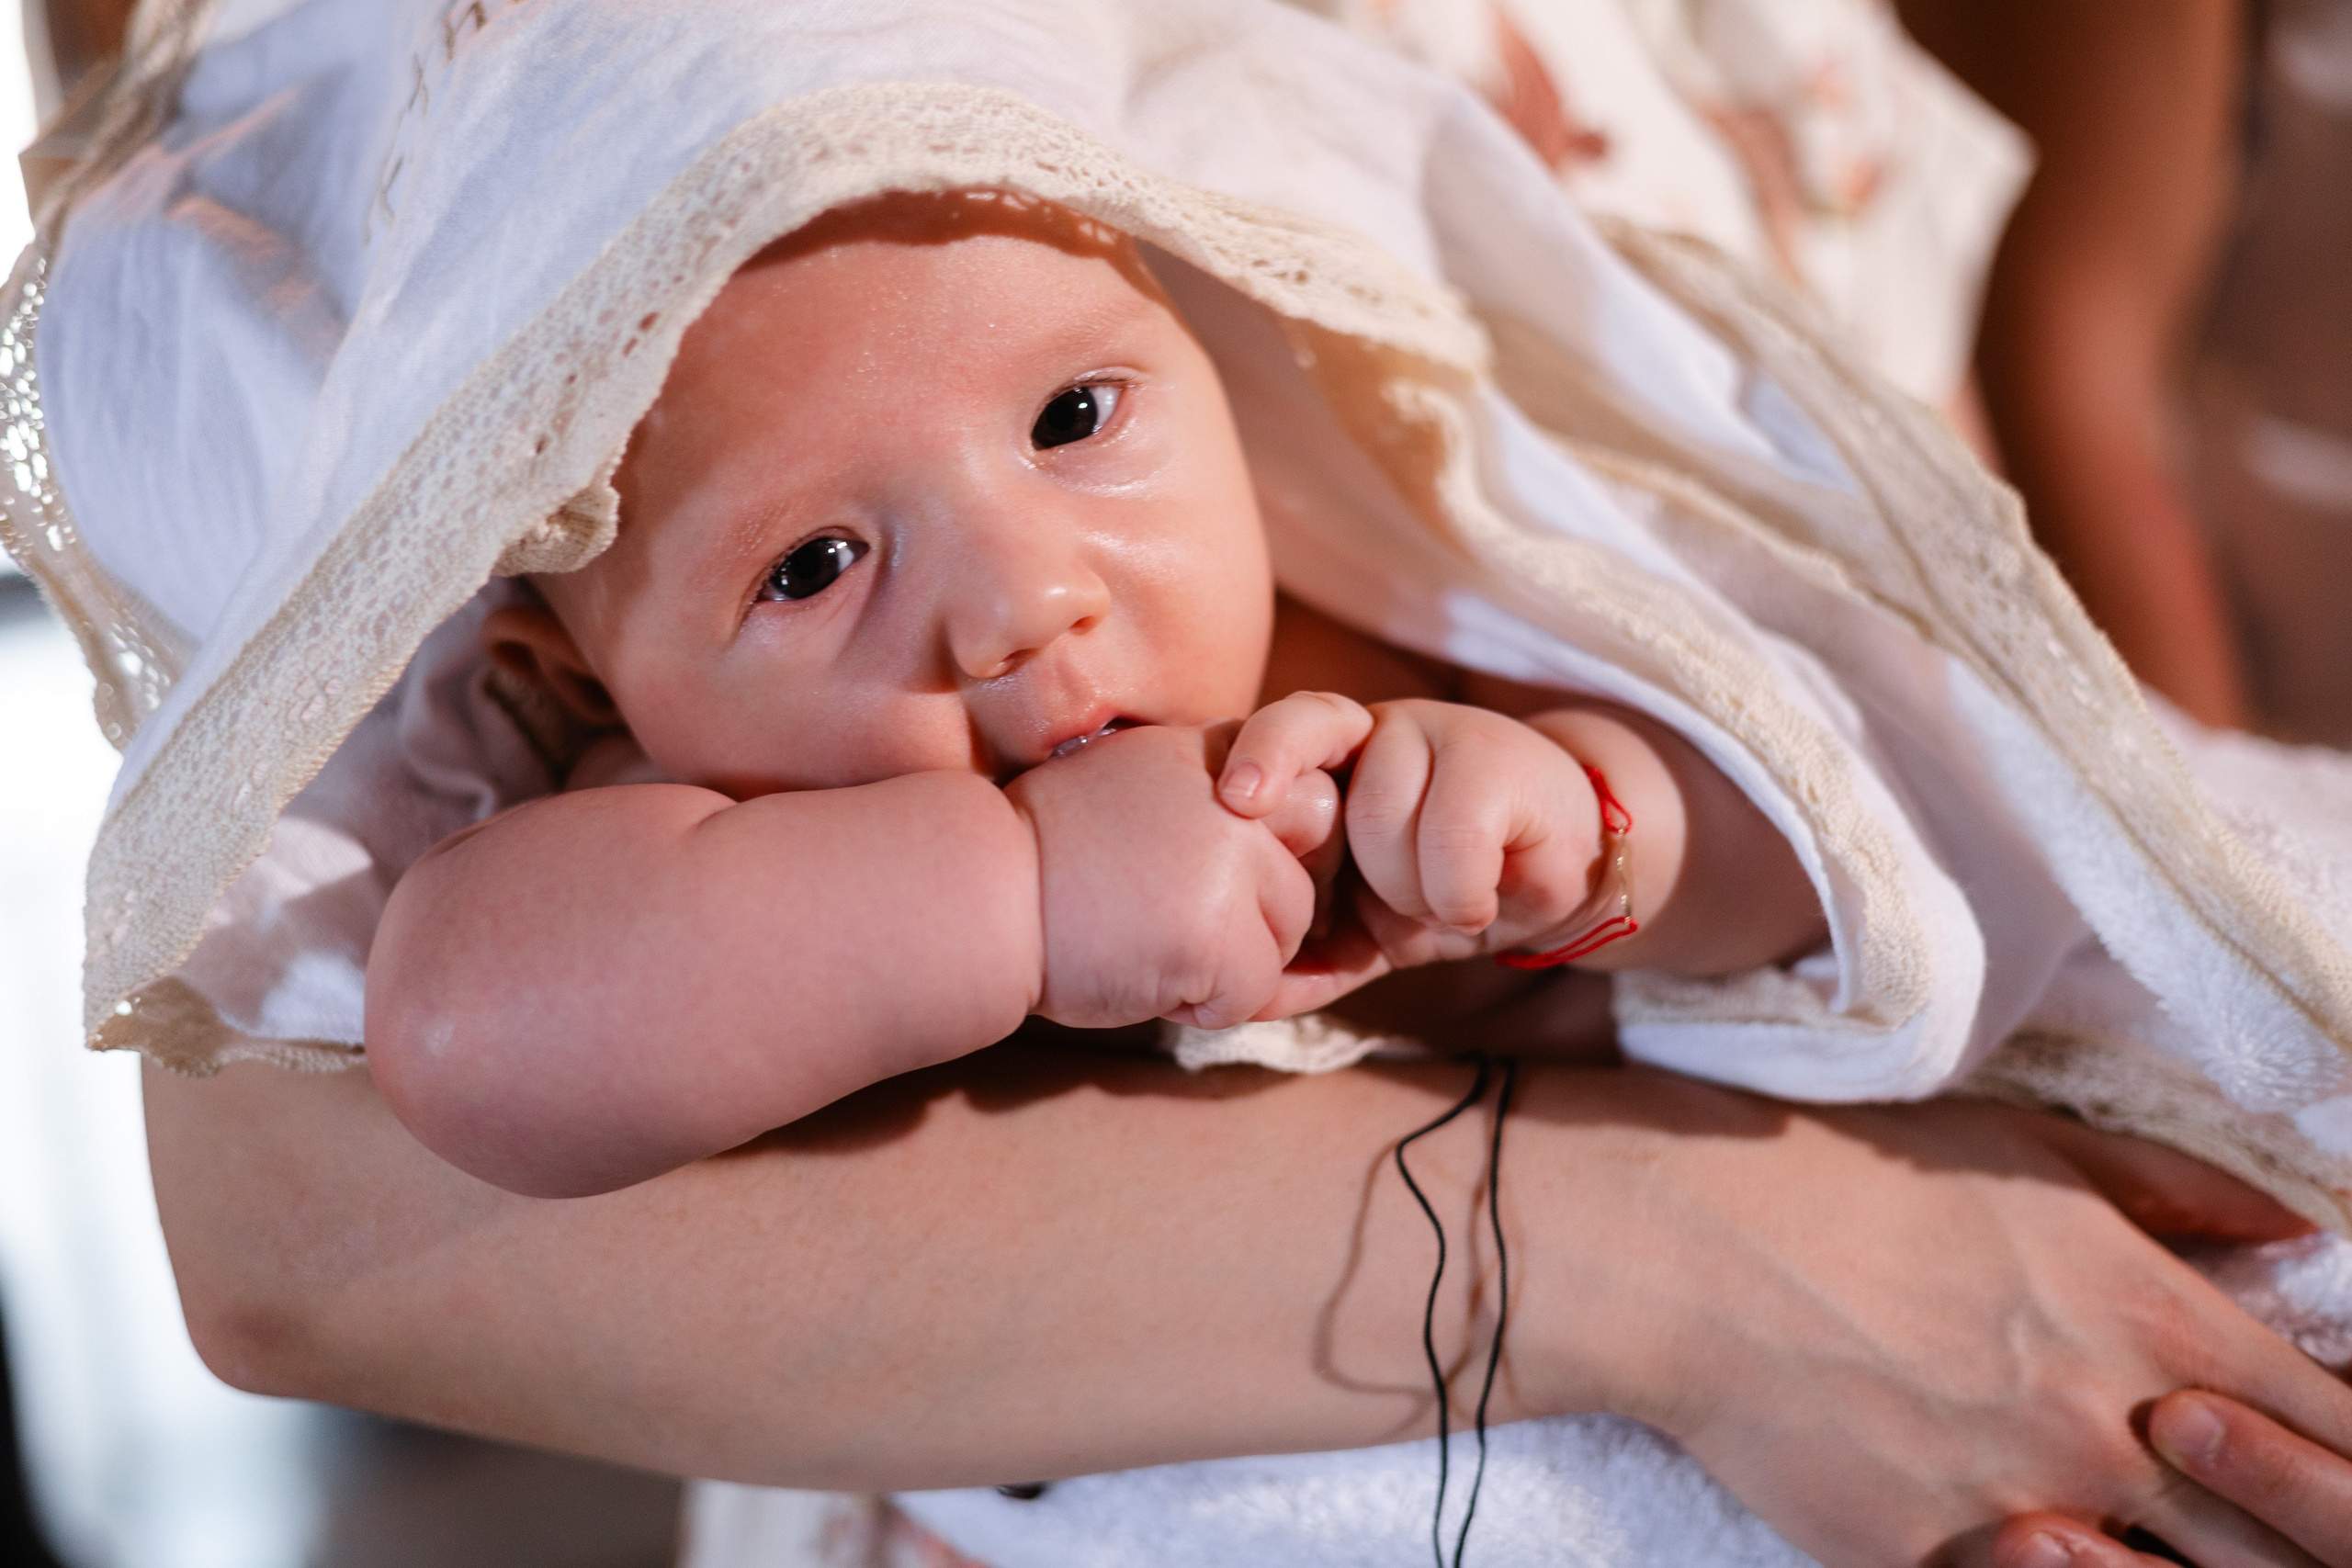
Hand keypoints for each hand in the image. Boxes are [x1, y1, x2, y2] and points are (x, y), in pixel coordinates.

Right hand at [1005, 723, 1353, 1029]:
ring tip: (1152, 945)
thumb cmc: (1044, 859)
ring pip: (1292, 931)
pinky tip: (1149, 976)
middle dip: (1278, 904)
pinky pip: (1256, 990)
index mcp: (1213, 748)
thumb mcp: (1138, 787)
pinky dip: (1209, 1005)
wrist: (977, 898)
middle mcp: (1234, 790)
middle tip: (1197, 921)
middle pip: (1322, 859)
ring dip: (1236, 960)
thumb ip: (1213, 799)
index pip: (1313, 796)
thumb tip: (1293, 847)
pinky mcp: (1219, 929)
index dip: (1290, 849)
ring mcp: (1231, 858)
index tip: (1236, 879)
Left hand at [1219, 692, 1603, 970]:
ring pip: (1383, 825)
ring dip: (1413, 894)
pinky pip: (1452, 845)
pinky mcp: (1500, 764)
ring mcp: (1440, 735)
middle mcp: (1379, 731)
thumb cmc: (1450, 890)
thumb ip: (1311, 959)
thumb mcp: (1370, 930)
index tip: (1238, 801)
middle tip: (1390, 904)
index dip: (1259, 755)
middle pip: (1327, 796)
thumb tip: (1242, 1002)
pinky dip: (1460, 897)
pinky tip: (1479, 901)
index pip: (1285, 728)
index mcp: (1333, 759)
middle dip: (1355, 877)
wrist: (1562, 868)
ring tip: (1443, 900)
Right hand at [1547, 1080, 2351, 1567]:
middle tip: (2247, 1516)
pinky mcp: (1929, 1560)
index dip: (2347, 1454)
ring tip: (2141, 1529)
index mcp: (2151, 1316)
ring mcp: (2020, 1503)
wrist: (1681, 1240)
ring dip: (2173, 1563)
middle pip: (2280, 1535)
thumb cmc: (1850, 1174)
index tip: (2330, 1456)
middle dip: (2291, 1533)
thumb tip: (2289, 1230)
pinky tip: (2047, 1542)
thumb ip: (2172, 1189)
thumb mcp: (2025, 1147)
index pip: (2332, 1422)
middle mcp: (2107, 1423)